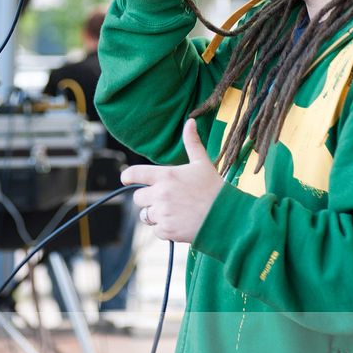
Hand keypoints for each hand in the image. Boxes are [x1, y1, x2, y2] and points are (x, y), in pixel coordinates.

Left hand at [121, 118, 223, 241]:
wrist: (226, 218)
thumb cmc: (214, 189)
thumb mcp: (202, 163)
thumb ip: (192, 143)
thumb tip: (190, 121)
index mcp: (166, 175)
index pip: (134, 173)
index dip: (127, 176)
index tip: (127, 178)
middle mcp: (160, 194)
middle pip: (138, 197)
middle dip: (148, 198)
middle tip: (166, 199)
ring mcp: (162, 213)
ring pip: (145, 214)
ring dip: (156, 214)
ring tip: (176, 211)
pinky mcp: (166, 230)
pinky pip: (156, 230)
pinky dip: (165, 228)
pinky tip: (180, 223)